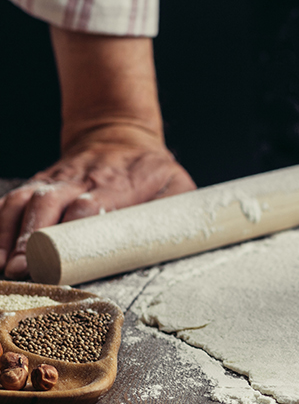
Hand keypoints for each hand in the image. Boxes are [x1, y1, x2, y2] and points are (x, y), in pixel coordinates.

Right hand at [0, 125, 194, 278]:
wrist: (120, 134)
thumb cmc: (152, 170)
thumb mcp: (176, 185)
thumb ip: (176, 213)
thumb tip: (177, 243)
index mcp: (118, 182)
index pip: (90, 204)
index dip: (73, 228)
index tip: (62, 256)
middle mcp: (81, 179)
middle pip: (50, 204)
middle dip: (34, 237)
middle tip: (24, 268)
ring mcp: (56, 179)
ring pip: (25, 201)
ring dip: (10, 233)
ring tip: (5, 265)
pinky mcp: (39, 184)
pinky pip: (11, 200)